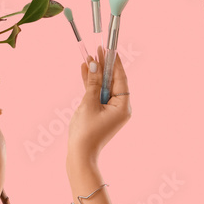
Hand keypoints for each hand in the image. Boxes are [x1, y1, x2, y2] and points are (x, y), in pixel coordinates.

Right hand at [67, 46, 130, 168]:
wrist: (80, 155)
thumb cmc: (86, 132)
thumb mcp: (89, 103)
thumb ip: (93, 82)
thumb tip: (95, 63)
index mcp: (123, 106)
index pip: (121, 79)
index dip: (115, 63)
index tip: (110, 49)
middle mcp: (120, 107)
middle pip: (112, 81)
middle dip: (104, 66)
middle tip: (98, 49)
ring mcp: (110, 110)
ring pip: (103, 86)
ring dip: (96, 73)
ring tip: (88, 56)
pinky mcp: (100, 112)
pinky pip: (97, 93)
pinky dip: (91, 83)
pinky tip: (84, 70)